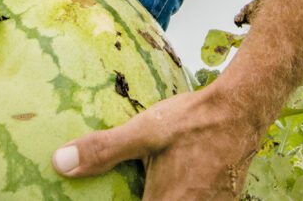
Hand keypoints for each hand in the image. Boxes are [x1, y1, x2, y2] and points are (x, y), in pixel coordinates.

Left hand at [51, 86, 261, 199]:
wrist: (242, 111)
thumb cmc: (192, 121)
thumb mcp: (143, 132)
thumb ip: (102, 151)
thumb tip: (60, 162)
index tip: (109, 197)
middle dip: (140, 197)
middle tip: (128, 189)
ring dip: (159, 197)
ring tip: (150, 185)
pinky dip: (177, 196)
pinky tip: (169, 183)